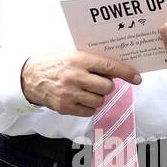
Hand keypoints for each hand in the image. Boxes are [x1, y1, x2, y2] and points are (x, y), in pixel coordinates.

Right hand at [20, 51, 141, 116]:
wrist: (30, 76)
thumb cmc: (56, 64)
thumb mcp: (73, 54)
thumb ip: (93, 61)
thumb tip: (118, 70)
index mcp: (79, 59)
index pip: (110, 67)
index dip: (127, 73)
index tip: (137, 78)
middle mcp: (75, 76)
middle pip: (107, 87)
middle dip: (107, 86)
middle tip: (98, 82)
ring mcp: (70, 94)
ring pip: (100, 101)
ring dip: (97, 97)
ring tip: (86, 90)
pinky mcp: (65, 107)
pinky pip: (89, 111)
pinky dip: (89, 107)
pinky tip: (80, 99)